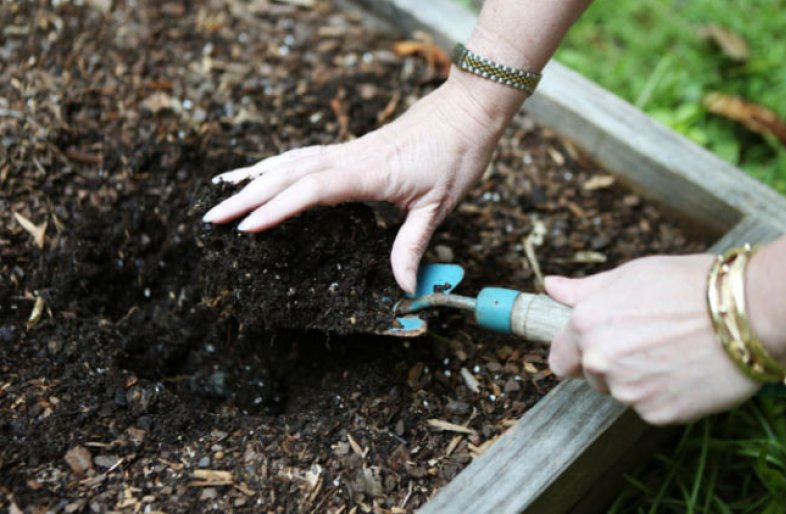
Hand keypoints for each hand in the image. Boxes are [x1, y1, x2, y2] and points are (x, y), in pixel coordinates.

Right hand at [202, 72, 516, 292]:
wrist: (468, 110)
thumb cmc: (456, 155)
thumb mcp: (439, 206)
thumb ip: (413, 245)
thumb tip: (403, 287)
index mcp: (368, 173)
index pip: (311, 190)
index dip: (276, 209)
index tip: (245, 228)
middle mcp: (350, 158)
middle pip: (287, 174)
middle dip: (246, 196)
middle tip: (211, 217)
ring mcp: (348, 150)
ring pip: (290, 161)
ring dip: (254, 177)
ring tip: (221, 190)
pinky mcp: (351, 148)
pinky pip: (304, 155)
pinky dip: (276, 164)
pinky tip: (264, 172)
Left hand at [545, 255, 759, 424]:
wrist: (746, 312)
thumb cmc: (688, 286)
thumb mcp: (630, 275)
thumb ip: (585, 290)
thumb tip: (550, 287)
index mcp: (586, 324)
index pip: (560, 358)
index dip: (577, 353)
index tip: (596, 348)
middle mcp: (599, 360)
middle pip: (592, 376)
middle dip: (611, 364)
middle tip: (648, 342)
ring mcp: (627, 390)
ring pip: (622, 392)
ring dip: (639, 379)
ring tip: (672, 352)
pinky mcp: (657, 413)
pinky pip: (651, 407)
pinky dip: (664, 395)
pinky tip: (685, 370)